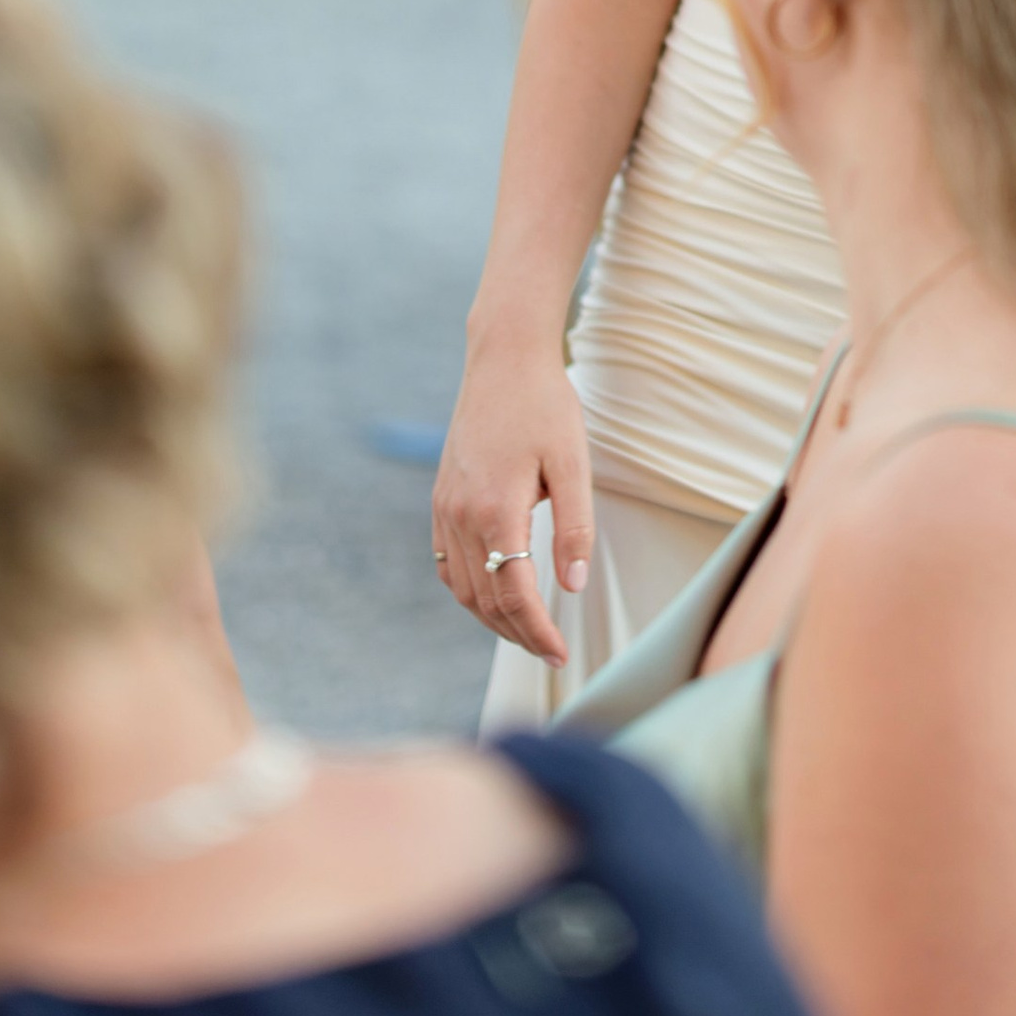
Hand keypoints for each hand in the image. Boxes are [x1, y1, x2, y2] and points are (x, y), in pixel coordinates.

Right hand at [432, 344, 593, 663]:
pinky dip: (469, 589)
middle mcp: (462, 515)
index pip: (515, 594)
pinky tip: (493, 595)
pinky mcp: (441, 498)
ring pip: (463, 586)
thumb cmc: (545, 407)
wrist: (503, 360)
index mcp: (496, 510)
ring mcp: (445, 507)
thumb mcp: (573, 463)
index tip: (561, 654)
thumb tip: (571, 588)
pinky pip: (448, 562)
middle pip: (486, 599)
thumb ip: (574, 528)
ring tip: (526, 632)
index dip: (537, 632)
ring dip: (492, 618)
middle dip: (518, 634)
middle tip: (549, 652)